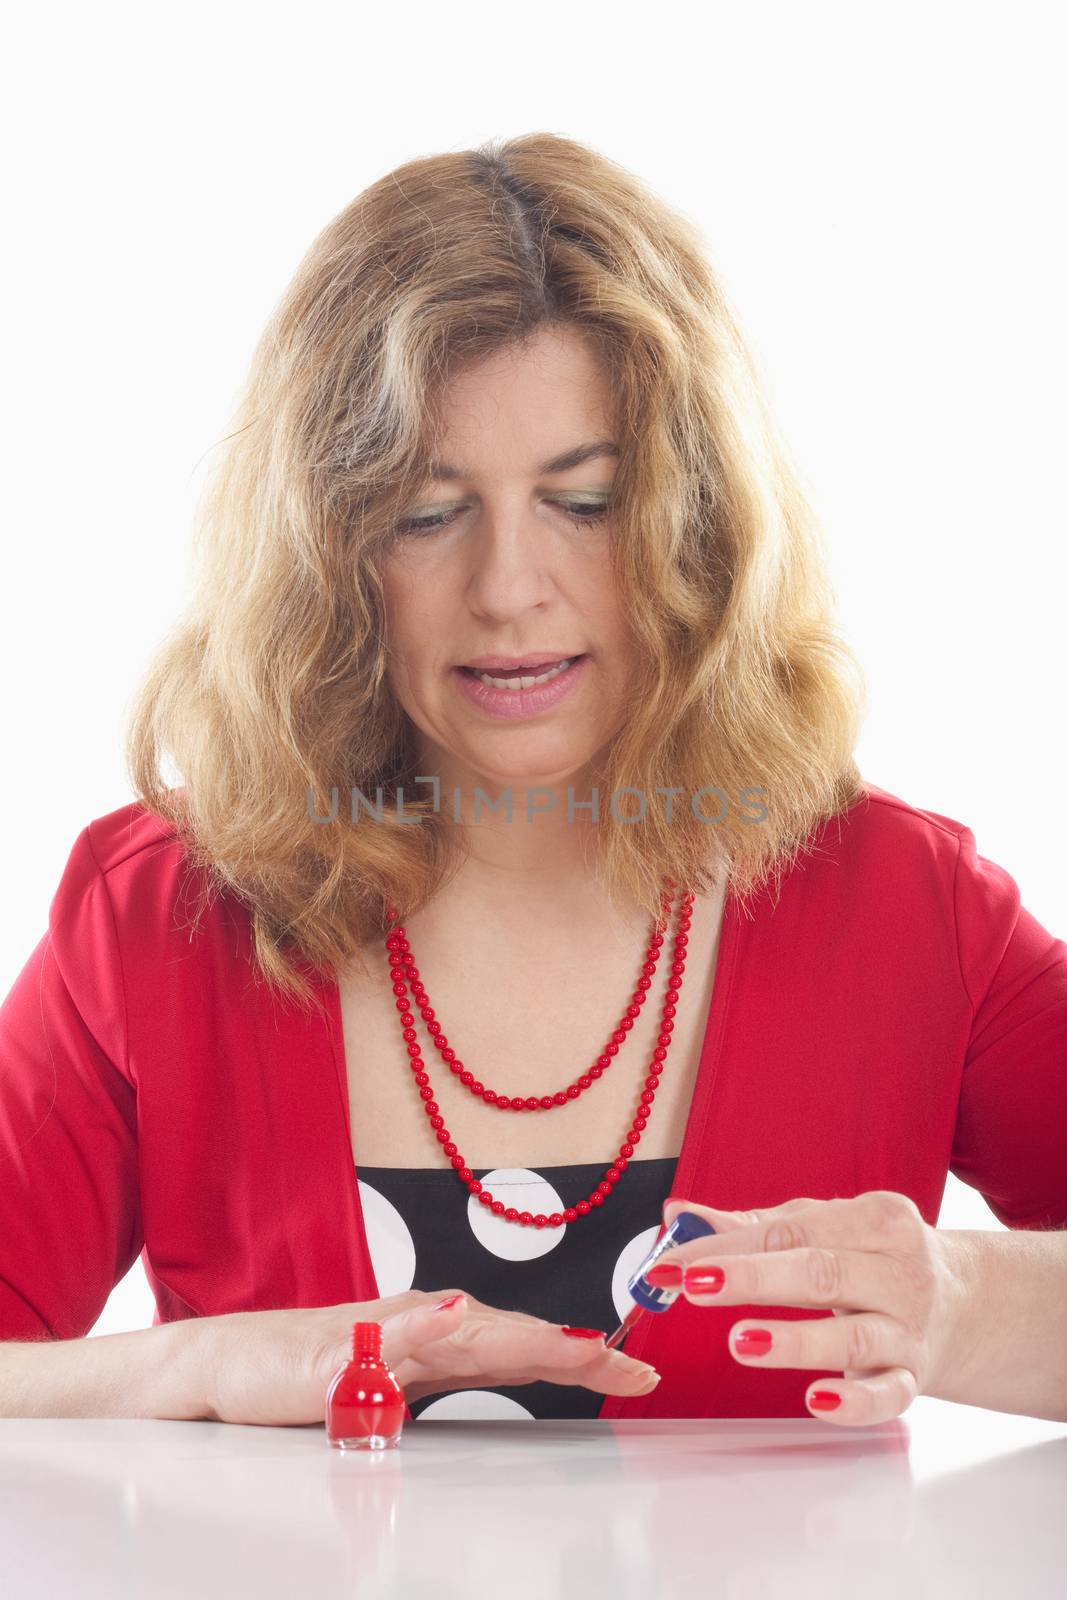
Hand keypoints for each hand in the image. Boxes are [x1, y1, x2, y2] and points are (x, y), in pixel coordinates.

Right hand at [199, 1290, 659, 1424]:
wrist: (232, 1362)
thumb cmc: (321, 1369)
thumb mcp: (408, 1378)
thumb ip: (460, 1369)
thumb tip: (529, 1363)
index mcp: (447, 1336)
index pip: (530, 1348)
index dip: (586, 1360)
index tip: (641, 1376)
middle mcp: (426, 1324)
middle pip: (514, 1340)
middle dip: (577, 1355)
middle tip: (634, 1370)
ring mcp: (385, 1334)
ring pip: (467, 1336)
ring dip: (525, 1339)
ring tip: (579, 1348)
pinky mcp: (340, 1352)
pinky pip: (386, 1341)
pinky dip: (422, 1329)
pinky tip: (454, 1318)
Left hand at [652, 1190, 966, 1424]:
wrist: (967, 1303)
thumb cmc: (876, 1258)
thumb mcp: (826, 1227)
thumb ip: (753, 1226)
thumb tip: (679, 1217)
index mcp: (875, 1218)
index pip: (789, 1231)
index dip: (726, 1247)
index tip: (673, 1263)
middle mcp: (898, 1269)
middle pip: (820, 1272)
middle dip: (752, 1278)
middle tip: (694, 1287)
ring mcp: (910, 1328)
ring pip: (852, 1335)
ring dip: (795, 1340)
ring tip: (739, 1342)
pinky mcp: (916, 1378)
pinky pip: (888, 1395)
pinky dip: (854, 1402)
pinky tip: (815, 1401)